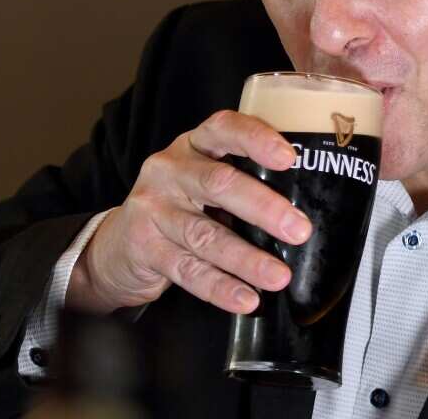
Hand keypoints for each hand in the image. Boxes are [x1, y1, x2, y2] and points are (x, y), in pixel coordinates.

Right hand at [67, 110, 311, 314]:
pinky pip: (188, 271)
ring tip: (278, 276)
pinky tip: (245, 298)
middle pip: (218, 183)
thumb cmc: (179, 205)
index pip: (224, 129)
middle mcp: (169, 170)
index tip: (289, 158)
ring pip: (205, 235)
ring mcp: (153, 208)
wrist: (117, 244)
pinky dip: (220, 288)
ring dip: (246, 259)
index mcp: (193, 145)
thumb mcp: (204, 179)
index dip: (257, 139)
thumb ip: (243, 179)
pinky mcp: (145, 247)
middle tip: (299, 230)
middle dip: (263, 208)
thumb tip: (310, 202)